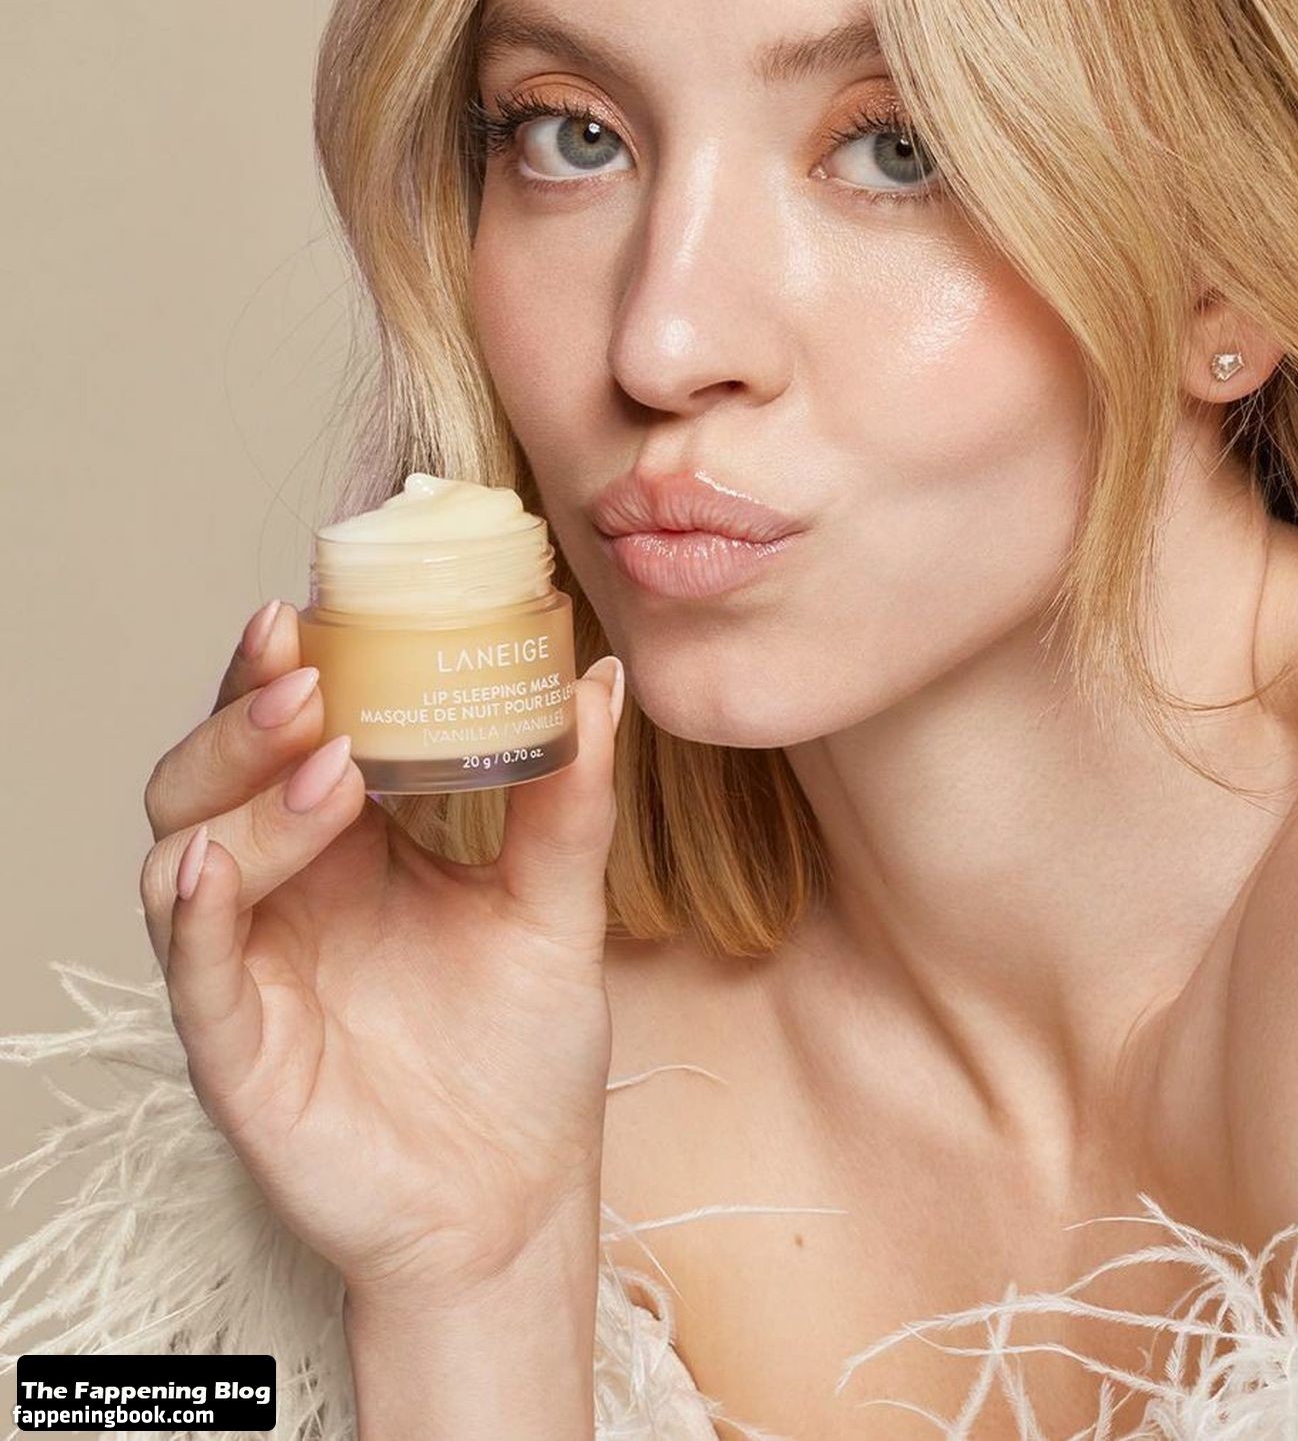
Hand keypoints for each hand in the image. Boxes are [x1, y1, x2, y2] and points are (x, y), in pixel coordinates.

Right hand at [139, 598, 623, 1302]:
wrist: (516, 1202)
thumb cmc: (520, 1057)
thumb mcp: (556, 909)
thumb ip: (569, 798)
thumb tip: (599, 679)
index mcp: (347, 845)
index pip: (288, 733)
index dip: (290, 669)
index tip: (317, 605)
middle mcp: (284, 893)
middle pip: (213, 775)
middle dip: (245, 715)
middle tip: (304, 670)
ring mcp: (251, 968)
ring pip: (188, 853)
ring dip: (244, 797)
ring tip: (322, 764)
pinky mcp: (237, 1051)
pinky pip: (190, 970)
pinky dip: (195, 912)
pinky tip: (219, 868)